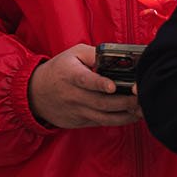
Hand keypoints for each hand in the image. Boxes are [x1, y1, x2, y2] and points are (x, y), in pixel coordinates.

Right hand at [28, 44, 142, 127]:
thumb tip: (118, 58)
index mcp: (70, 75)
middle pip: (102, 102)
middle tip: (142, 97)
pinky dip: (120, 120)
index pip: (85, 80)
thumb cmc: (58, 70)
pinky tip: (132, 115)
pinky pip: (102, 123)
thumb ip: (94, 53)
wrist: (35, 93)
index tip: (113, 86)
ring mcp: (76, 110)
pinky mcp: (80, 121)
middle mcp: (73, 95)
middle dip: (126, 101)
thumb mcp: (72, 54)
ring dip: (127, 115)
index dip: (100, 84)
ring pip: (105, 117)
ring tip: (142, 109)